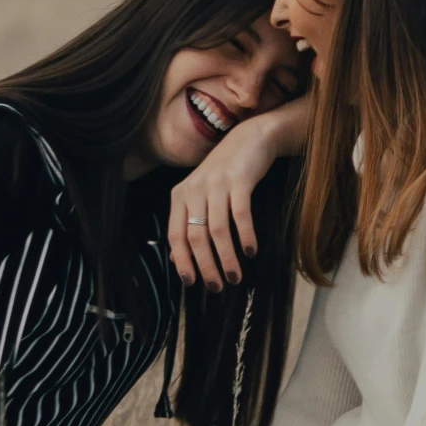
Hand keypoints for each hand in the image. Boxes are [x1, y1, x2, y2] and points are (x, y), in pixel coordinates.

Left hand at [168, 94, 311, 292]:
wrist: (250, 139)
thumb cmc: (225, 174)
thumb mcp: (200, 195)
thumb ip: (187, 222)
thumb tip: (176, 259)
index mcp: (180, 195)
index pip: (175, 235)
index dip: (182, 261)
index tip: (192, 283)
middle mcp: (195, 189)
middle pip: (196, 236)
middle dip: (206, 266)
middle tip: (218, 287)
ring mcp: (217, 184)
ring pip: (217, 230)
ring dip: (227, 258)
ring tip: (235, 277)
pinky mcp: (239, 180)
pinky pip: (240, 214)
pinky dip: (245, 236)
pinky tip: (250, 251)